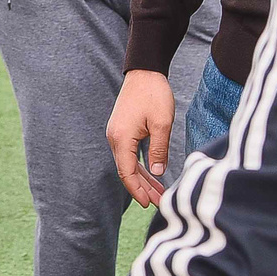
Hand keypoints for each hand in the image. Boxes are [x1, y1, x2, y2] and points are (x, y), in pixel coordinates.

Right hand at [108, 70, 177, 207]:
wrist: (144, 71)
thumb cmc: (154, 94)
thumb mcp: (161, 123)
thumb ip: (158, 150)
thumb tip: (158, 173)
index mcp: (122, 138)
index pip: (127, 172)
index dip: (137, 190)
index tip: (149, 204)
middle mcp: (115, 138)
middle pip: (127, 171)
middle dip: (143, 188)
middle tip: (160, 203)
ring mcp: (118, 134)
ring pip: (129, 163)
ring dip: (144, 179)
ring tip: (159, 193)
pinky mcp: (123, 130)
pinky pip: (130, 154)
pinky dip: (142, 166)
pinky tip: (153, 175)